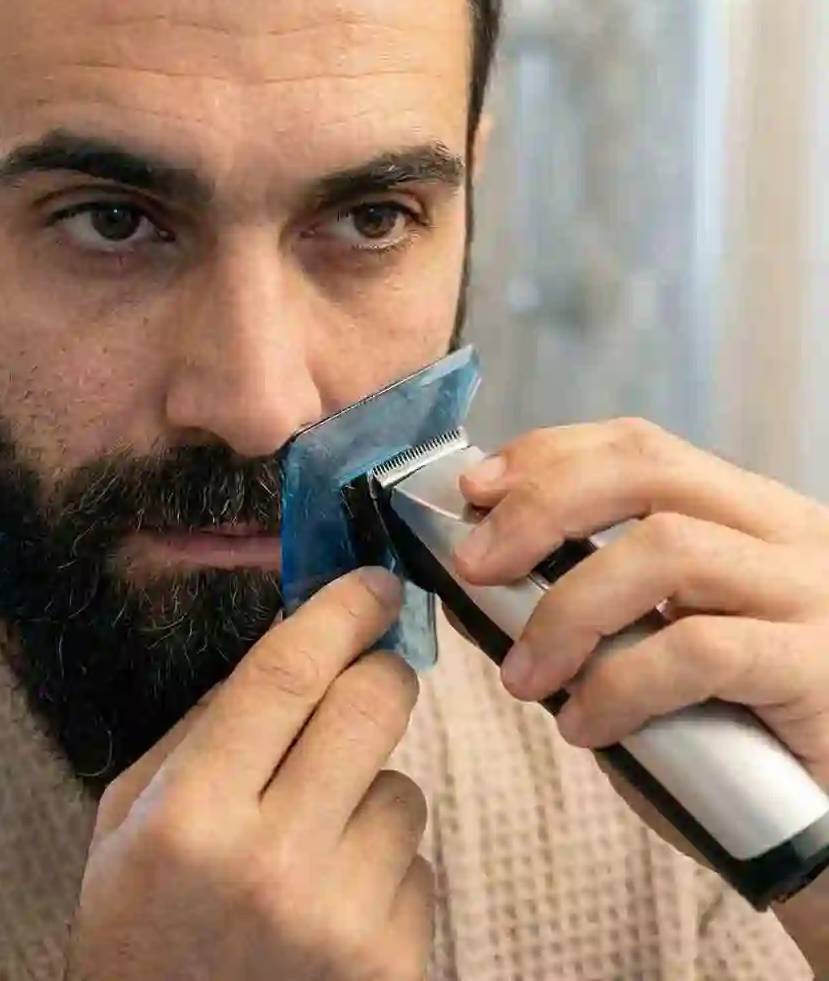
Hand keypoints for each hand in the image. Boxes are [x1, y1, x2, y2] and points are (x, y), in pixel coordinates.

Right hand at [64, 567, 432, 980]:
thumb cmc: (140, 930)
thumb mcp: (129, 820)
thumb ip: (202, 728)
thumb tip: (292, 648)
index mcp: (191, 814)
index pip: (286, 674)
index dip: (338, 610)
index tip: (372, 582)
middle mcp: (272, 862)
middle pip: (371, 704)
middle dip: (380, 669)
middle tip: (367, 671)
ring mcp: (342, 920)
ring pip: (404, 787)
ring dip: (369, 789)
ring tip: (315, 841)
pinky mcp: (394, 967)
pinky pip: (419, 864)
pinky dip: (383, 864)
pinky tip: (334, 901)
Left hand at [451, 418, 828, 785]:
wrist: (828, 821)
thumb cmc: (735, 733)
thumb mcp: (655, 647)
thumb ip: (595, 606)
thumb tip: (483, 581)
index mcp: (745, 516)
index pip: (640, 447)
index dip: (548, 457)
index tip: (477, 489)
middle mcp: (785, 536)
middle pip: (647, 472)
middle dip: (540, 509)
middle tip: (475, 567)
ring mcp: (811, 595)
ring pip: (667, 550)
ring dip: (568, 612)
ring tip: (524, 678)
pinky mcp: (820, 667)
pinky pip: (698, 650)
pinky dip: (620, 684)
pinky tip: (586, 727)